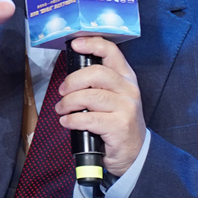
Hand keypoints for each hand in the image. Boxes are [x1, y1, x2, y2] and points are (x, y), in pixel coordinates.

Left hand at [54, 36, 145, 176]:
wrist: (134, 153)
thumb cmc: (118, 123)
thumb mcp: (114, 98)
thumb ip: (98, 84)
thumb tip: (71, 78)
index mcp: (126, 78)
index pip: (112, 52)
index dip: (92, 44)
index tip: (75, 44)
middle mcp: (128, 90)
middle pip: (96, 73)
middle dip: (73, 81)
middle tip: (62, 92)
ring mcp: (126, 108)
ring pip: (90, 96)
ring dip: (69, 103)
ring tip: (62, 110)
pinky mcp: (119, 126)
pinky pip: (89, 118)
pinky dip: (73, 120)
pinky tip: (67, 122)